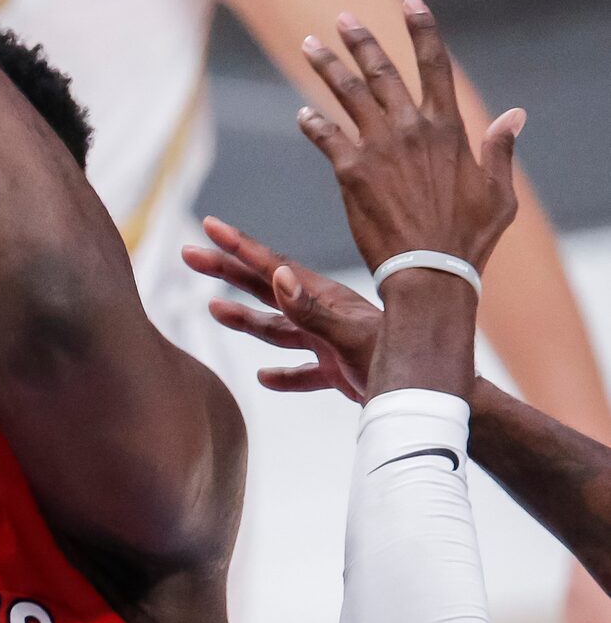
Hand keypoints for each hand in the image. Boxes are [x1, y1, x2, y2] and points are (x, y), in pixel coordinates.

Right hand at [184, 216, 381, 403]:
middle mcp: (323, 315)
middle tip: (190, 254)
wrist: (433, 395)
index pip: (272, 267)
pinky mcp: (340, 371)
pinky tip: (265, 377)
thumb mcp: (350, 336)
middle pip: (264, 289)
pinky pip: (303, 372)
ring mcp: (330, 343)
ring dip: (244, 319)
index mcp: (324, 300)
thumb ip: (311, 311)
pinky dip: (283, 374)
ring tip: (212, 308)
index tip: (208, 227)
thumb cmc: (398, 363)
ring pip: (277, 329)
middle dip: (226, 272)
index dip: (237, 247)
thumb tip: (276, 276)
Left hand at [297, 0, 522, 281]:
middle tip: (342, 19)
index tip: (410, 3)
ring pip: (348, 95)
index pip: (436, 65)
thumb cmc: (468, 238)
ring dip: (328, 68)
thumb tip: (515, 115)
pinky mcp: (351, 172)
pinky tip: (303, 113)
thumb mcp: (499, 191)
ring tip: (310, 45)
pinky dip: (314, 122)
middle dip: (361, 42)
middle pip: (382, 72)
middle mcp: (412, 128)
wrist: (429, 271)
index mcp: (449, 127)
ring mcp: (379, 148)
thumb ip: (500, 149)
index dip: (422, 30)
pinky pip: (327, 136)